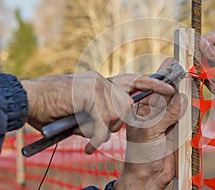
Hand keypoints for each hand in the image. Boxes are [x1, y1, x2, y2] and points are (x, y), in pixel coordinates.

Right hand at [21, 71, 174, 153]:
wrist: (31, 99)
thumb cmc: (57, 107)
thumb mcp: (86, 110)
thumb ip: (102, 112)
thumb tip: (114, 121)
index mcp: (103, 83)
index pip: (134, 81)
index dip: (153, 85)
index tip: (171, 88)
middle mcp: (102, 81)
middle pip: (128, 99)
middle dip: (128, 112)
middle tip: (124, 115)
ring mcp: (96, 86)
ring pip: (117, 112)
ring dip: (103, 127)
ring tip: (87, 129)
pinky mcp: (88, 95)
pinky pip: (102, 121)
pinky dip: (96, 137)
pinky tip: (88, 145)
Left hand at [114, 58, 187, 189]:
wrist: (150, 176)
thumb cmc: (141, 154)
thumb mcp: (150, 132)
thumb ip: (166, 115)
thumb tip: (182, 98)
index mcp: (142, 109)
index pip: (152, 87)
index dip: (163, 75)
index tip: (174, 64)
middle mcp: (154, 111)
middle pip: (168, 92)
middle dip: (177, 81)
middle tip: (187, 69)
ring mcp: (166, 119)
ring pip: (178, 102)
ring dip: (186, 93)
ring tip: (193, 80)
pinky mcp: (177, 128)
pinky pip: (186, 115)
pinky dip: (191, 109)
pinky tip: (195, 99)